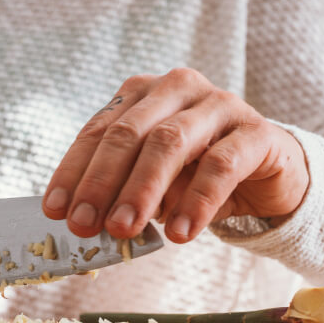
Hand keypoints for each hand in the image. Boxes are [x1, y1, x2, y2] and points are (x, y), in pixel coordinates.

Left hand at [42, 68, 308, 242]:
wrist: (268, 173)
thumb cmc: (197, 175)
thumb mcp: (152, 184)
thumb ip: (121, 193)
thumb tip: (85, 223)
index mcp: (142, 96)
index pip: (98, 131)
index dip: (73, 172)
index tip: (54, 210)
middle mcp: (177, 89)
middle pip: (129, 133)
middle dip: (101, 183)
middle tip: (84, 226)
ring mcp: (219, 104)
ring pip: (170, 142)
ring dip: (142, 190)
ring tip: (124, 230)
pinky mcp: (256, 131)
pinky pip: (221, 165)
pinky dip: (196, 201)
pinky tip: (180, 233)